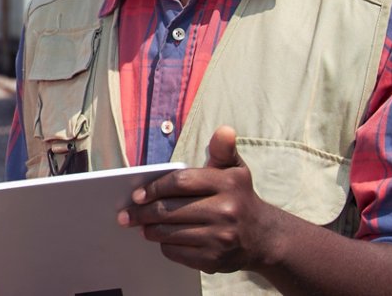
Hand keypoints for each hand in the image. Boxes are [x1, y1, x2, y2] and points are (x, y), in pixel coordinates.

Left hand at [118, 126, 285, 273]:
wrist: (265, 238)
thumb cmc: (239, 198)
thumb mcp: (235, 171)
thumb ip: (223, 150)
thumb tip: (224, 130)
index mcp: (228, 183)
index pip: (180, 182)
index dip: (154, 188)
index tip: (137, 195)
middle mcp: (227, 211)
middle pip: (170, 210)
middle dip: (142, 213)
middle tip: (126, 215)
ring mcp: (221, 238)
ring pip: (169, 233)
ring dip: (150, 230)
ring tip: (142, 226)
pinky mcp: (214, 260)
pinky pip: (176, 252)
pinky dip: (165, 246)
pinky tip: (163, 239)